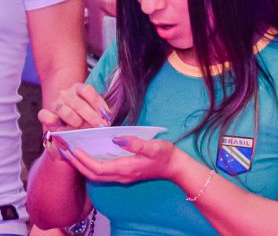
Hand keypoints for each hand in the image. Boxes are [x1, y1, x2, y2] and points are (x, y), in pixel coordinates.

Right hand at [37, 83, 111, 134]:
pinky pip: (45, 116)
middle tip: (99, 126)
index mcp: (79, 88)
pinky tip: (61, 127)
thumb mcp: (92, 109)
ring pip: (66, 112)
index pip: (88, 91)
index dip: (98, 103)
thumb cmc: (82, 114)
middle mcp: (65, 94)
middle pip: (79, 104)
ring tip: (81, 127)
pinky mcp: (44, 114)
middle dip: (92, 117)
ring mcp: (54, 103)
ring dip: (76, 122)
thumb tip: (106, 120)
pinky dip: (53, 121)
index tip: (107, 115)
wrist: (62, 117)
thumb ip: (98, 112)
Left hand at [60, 136, 179, 184]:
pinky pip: (102, 173)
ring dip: (82, 165)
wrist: (175, 167)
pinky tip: (88, 157)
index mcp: (125, 168)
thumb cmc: (165, 155)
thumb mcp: (153, 146)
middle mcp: (120, 176)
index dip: (83, 160)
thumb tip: (116, 139)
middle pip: (92, 174)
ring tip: (71, 153)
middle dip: (76, 164)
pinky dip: (91, 165)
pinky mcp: (124, 174)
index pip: (97, 168)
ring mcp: (122, 177)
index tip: (73, 149)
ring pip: (95, 175)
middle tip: (64, 151)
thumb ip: (134, 143)